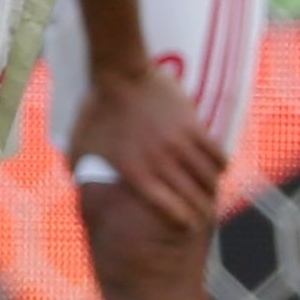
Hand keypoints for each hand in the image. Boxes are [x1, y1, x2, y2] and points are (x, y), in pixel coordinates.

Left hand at [69, 59, 226, 232]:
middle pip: (193, 197)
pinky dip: (220, 163)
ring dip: (212, 187)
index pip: (170, 209)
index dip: (183, 221)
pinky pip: (216, 151)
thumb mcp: (81, 146)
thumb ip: (80, 171)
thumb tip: (78, 188)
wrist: (119, 75)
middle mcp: (161, 162)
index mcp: (136, 172)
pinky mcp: (192, 125)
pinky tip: (218, 167)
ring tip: (211, 191)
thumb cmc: (96, 111)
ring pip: (208, 176)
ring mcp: (178, 143)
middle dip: (202, 210)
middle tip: (205, 215)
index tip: (188, 225)